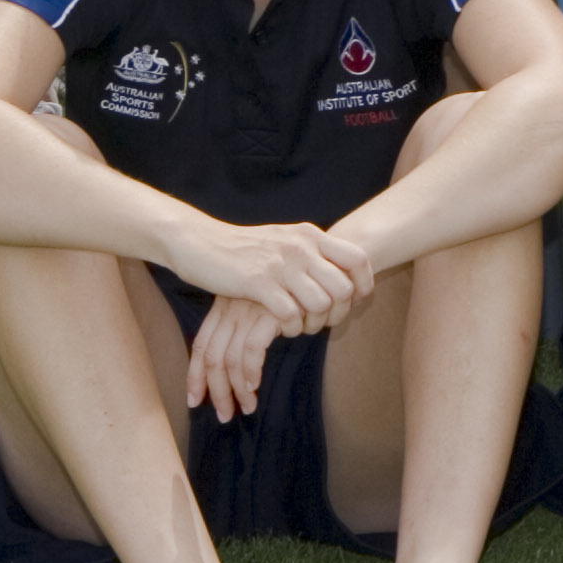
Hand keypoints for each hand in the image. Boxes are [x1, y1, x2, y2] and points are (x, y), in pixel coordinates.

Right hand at [168, 213, 370, 330]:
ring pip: (321, 303)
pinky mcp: (257, 283)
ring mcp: (280, 264)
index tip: (356, 300)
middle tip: (323, 321)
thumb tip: (339, 269)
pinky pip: (290, 313)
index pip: (357, 258)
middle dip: (339, 312)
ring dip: (313, 323)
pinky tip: (281, 328)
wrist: (199, 241)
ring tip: (301, 326)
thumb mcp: (284, 239)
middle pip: (344, 287)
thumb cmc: (243, 247)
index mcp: (310, 235)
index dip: (364, 283)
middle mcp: (301, 247)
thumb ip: (310, 250)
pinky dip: (290, 327)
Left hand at [185, 294, 287, 419]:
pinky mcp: (267, 312)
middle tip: (224, 415)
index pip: (201, 345)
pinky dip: (251, 372)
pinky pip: (251, 349)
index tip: (194, 401)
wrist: (321, 264)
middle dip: (214, 391)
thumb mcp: (263, 304)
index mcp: (224, 305)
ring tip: (248, 408)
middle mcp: (231, 307)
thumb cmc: (296, 289)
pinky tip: (255, 386)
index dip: (194, 376)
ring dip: (236, 390)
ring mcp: (248, 310)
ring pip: (228, 359)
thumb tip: (239, 363)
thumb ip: (250, 325)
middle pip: (211, 357)